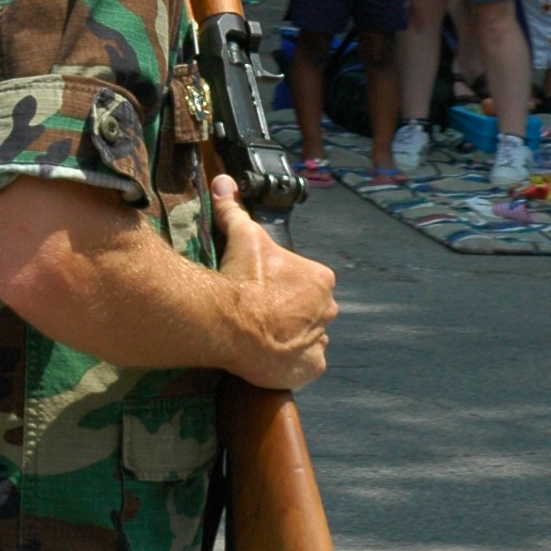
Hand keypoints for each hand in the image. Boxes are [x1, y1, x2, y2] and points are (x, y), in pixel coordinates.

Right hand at [210, 176, 336, 389]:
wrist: (230, 323)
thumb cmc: (241, 279)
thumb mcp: (240, 237)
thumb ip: (234, 210)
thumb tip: (223, 182)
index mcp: (320, 279)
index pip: (307, 280)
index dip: (284, 283)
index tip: (262, 286)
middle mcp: (327, 310)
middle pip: (310, 309)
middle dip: (289, 310)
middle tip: (259, 310)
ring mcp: (319, 341)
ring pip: (307, 336)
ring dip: (290, 335)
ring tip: (259, 333)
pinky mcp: (309, 368)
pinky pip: (303, 364)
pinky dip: (289, 361)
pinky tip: (268, 354)